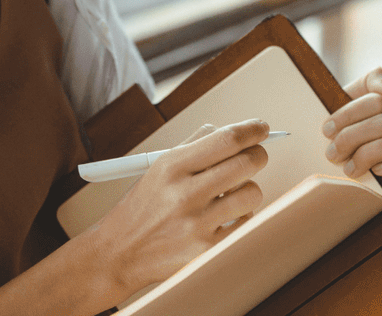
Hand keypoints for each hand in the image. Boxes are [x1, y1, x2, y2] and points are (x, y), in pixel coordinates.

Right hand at [89, 120, 271, 294]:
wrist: (120, 253)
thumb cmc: (142, 208)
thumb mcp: (158, 168)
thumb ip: (193, 145)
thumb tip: (228, 130)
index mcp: (172, 167)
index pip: (226, 139)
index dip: (252, 130)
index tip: (261, 128)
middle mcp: (185, 194)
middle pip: (246, 163)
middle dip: (258, 155)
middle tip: (255, 156)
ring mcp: (197, 224)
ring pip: (252, 194)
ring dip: (248, 189)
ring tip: (232, 193)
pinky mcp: (206, 250)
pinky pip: (246, 223)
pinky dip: (241, 217)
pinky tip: (225, 216)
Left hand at [323, 67, 381, 188]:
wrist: (333, 181)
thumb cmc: (337, 142)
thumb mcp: (339, 111)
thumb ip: (368, 85)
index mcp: (381, 108)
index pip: (376, 100)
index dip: (349, 114)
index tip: (326, 130)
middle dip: (353, 137)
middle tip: (332, 153)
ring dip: (368, 155)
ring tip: (348, 168)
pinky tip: (375, 172)